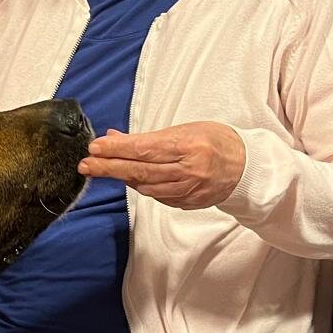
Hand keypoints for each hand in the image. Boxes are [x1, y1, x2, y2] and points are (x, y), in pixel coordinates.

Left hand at [79, 121, 245, 208]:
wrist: (247, 166)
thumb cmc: (215, 141)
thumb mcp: (185, 129)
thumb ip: (150, 136)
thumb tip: (115, 136)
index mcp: (189, 146)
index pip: (144, 148)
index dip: (117, 149)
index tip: (95, 147)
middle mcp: (189, 170)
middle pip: (140, 170)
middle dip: (109, 167)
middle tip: (85, 165)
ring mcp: (189, 190)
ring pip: (146, 186)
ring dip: (122, 178)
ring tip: (101, 169)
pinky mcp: (189, 203)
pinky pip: (158, 196)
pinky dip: (141, 187)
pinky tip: (130, 179)